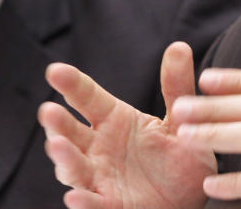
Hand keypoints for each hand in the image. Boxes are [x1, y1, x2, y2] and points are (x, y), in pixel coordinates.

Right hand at [38, 42, 215, 208]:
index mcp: (114, 120)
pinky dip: (82, 201)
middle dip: (57, 122)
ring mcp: (100, 177)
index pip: (86, 97)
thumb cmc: (179, 158)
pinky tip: (75, 196)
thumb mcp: (180, 121)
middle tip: (48, 110)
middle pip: (70, 131)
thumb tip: (180, 46)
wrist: (192, 199)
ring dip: (64, 158)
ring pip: (74, 166)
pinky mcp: (108, 205)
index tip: (54, 70)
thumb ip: (176, 87)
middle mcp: (99, 147)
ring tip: (58, 146)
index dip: (71, 84)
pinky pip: (92, 204)